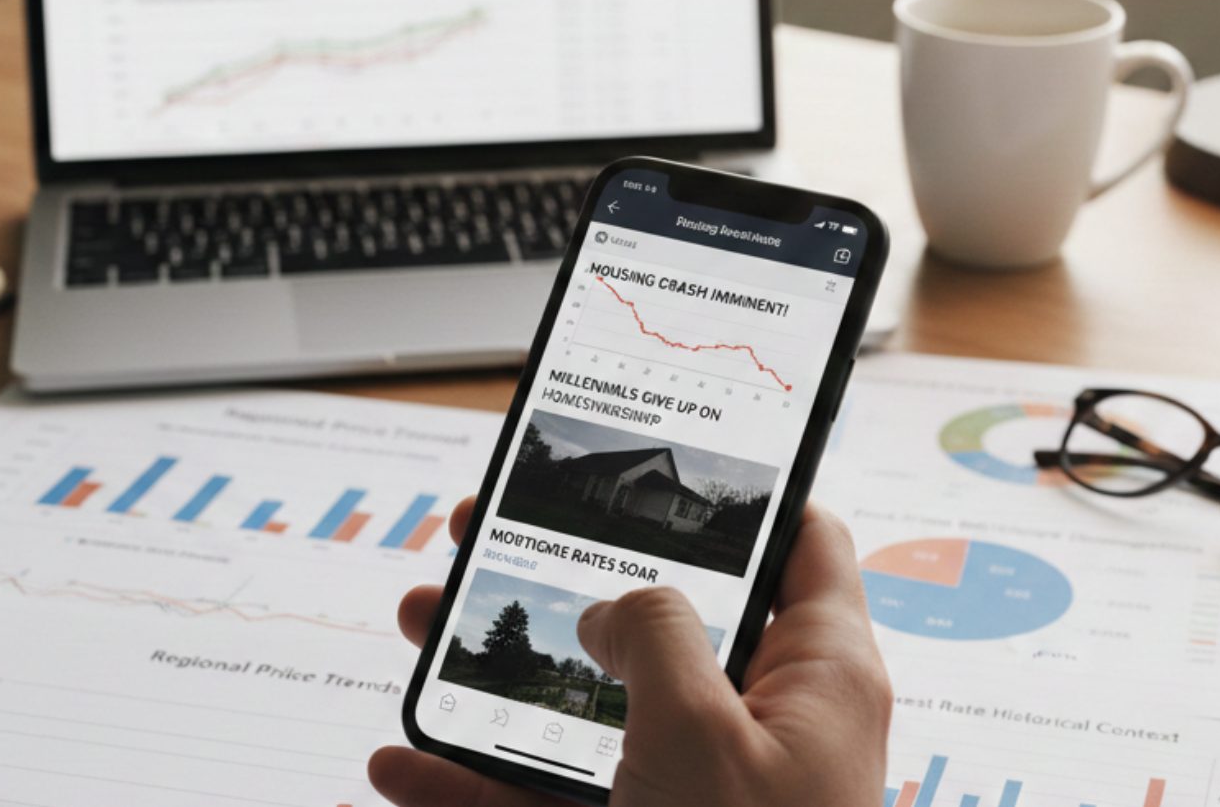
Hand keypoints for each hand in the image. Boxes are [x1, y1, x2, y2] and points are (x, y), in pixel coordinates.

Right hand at [369, 498, 891, 806]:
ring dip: (496, 668)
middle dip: (568, 570)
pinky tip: (404, 769)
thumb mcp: (702, 730)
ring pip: (587, 703)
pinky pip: (548, 797)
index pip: (800, 542)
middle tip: (492, 529)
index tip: (668, 447)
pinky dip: (474, 783)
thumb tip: (617, 603)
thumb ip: (654, 634)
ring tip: (419, 621)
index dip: (747, 485)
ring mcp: (692, 787)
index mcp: (814, 671)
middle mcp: (757, 719)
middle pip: (661, 613)